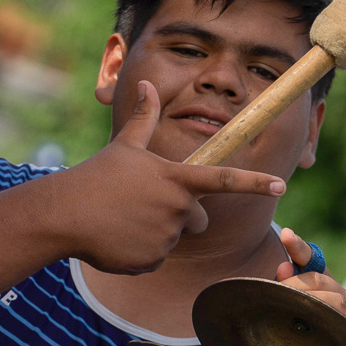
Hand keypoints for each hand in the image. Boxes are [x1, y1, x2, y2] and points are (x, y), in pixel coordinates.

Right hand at [54, 80, 286, 273]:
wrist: (65, 214)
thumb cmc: (96, 177)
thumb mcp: (124, 146)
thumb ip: (144, 118)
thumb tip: (147, 84)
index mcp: (176, 179)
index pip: (223, 180)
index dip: (254, 183)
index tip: (280, 186)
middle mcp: (177, 209)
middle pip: (198, 220)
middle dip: (180, 216)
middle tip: (144, 207)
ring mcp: (166, 237)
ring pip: (173, 240)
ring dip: (155, 234)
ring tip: (124, 221)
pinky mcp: (151, 260)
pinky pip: (155, 259)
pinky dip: (140, 253)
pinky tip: (118, 239)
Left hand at [275, 227, 345, 336]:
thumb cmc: (306, 334)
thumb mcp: (292, 308)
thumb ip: (286, 287)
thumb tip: (283, 267)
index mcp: (323, 284)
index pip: (310, 258)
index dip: (298, 247)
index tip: (285, 235)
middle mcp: (341, 294)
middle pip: (320, 281)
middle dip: (297, 285)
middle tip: (279, 290)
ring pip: (335, 300)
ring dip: (313, 303)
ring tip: (293, 306)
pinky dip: (338, 323)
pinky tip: (322, 326)